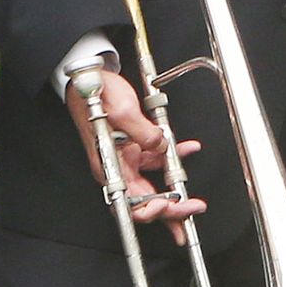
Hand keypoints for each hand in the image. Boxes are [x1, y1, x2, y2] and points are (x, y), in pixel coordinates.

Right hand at [61, 66, 207, 225]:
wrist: (91, 76)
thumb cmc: (96, 93)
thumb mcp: (122, 110)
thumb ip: (143, 131)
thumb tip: (160, 145)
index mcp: (109, 165)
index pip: (128, 202)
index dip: (148, 210)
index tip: (168, 207)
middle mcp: (117, 167)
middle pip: (144, 199)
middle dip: (169, 210)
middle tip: (192, 210)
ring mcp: (126, 158)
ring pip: (152, 185)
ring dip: (174, 192)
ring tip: (194, 200)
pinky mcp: (133, 147)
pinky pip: (156, 159)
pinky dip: (173, 157)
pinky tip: (188, 149)